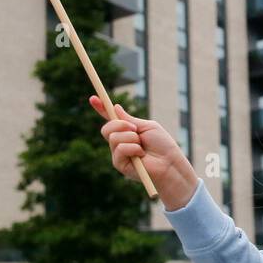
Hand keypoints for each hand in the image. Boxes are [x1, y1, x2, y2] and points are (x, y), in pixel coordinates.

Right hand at [89, 95, 198, 210]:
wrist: (169, 163)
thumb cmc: (162, 145)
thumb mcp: (146, 127)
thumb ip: (130, 120)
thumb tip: (115, 107)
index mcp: (126, 132)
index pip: (110, 119)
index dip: (101, 109)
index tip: (92, 98)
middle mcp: (120, 143)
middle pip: (106, 129)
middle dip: (119, 124)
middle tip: (134, 128)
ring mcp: (118, 154)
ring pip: (113, 137)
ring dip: (131, 137)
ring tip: (142, 145)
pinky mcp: (120, 164)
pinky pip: (120, 149)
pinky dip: (132, 148)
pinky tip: (141, 154)